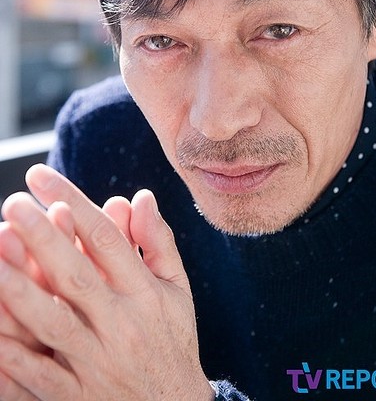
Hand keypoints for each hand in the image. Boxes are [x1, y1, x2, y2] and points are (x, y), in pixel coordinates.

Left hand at [0, 164, 214, 400]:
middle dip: (42, 238)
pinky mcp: (76, 397)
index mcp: (145, 292)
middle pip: (76, 275)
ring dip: (19, 289)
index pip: (106, 239)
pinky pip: (37, 374)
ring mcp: (97, 362)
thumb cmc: (173, 341)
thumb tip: (140, 197)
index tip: (41, 179)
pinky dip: (12, 353)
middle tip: (12, 204)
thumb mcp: (178, 289)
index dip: (72, 203)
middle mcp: (121, 324)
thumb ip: (159, 242)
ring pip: (51, 323)